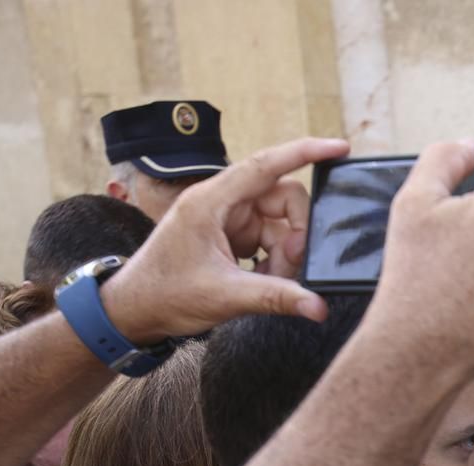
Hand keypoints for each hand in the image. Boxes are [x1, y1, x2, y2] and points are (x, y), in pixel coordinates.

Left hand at [101, 136, 349, 341]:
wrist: (134, 310)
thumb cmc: (165, 293)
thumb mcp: (225, 296)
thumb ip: (276, 297)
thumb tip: (318, 307)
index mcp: (211, 201)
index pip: (266, 165)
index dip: (305, 152)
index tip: (339, 148)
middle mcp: (221, 203)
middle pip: (282, 198)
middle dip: (297, 232)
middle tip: (293, 265)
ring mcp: (227, 219)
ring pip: (280, 224)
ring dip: (285, 255)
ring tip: (270, 282)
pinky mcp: (231, 237)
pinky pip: (270, 240)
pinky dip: (275, 262)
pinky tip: (263, 281)